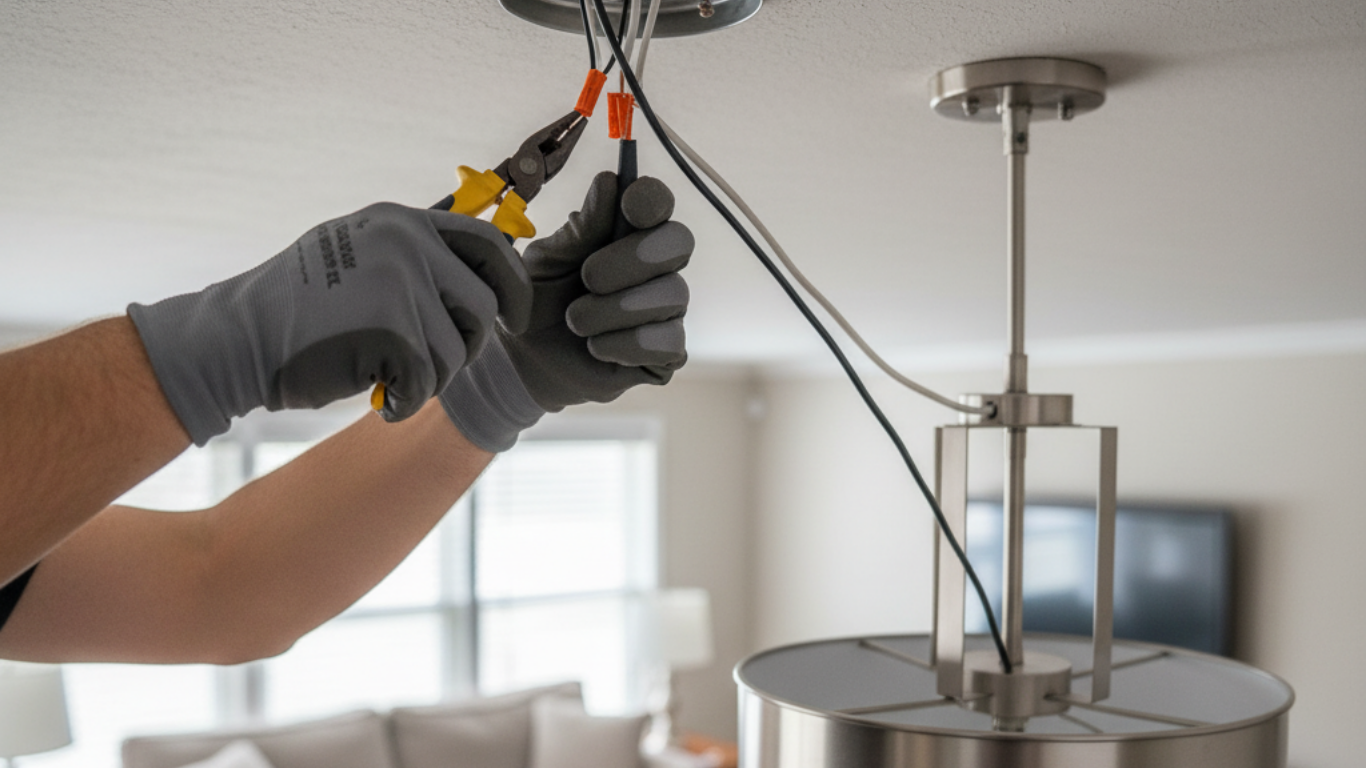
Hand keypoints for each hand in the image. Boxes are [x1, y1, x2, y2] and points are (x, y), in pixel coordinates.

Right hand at [129, 203, 532, 444]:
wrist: (235, 340)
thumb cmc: (297, 309)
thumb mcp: (356, 252)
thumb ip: (412, 254)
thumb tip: (483, 271)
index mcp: (402, 222)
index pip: (488, 245)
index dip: (512, 285)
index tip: (515, 318)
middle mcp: (406, 245)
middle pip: (482, 307)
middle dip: (464, 345)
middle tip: (428, 364)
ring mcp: (400, 286)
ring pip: (457, 352)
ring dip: (429, 379)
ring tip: (387, 377)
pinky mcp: (392, 333)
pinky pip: (429, 383)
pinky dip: (407, 403)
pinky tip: (378, 398)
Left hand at [440, 171, 692, 450]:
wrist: (526, 360)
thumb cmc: (538, 301)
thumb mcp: (548, 262)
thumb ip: (580, 229)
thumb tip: (610, 183)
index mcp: (626, 233)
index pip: (658, 203)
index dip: (651, 199)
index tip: (629, 203)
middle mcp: (657, 267)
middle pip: (679, 241)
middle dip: (634, 257)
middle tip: (588, 277)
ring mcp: (666, 310)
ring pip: (673, 294)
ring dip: (616, 308)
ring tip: (576, 321)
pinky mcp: (666, 353)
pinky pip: (669, 342)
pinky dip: (625, 344)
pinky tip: (597, 347)